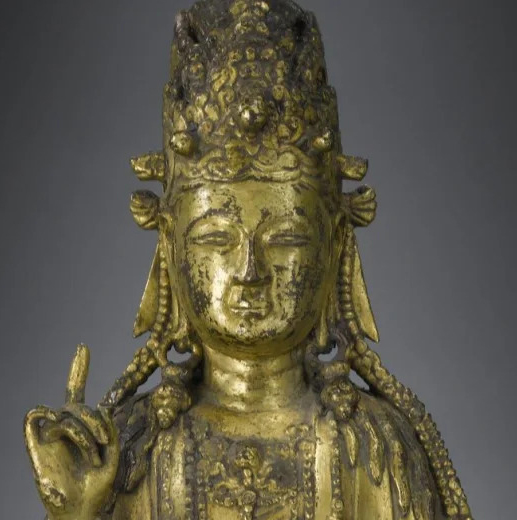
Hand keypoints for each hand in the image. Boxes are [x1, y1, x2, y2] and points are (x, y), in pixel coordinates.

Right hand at [24, 345, 118, 519]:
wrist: (82, 511)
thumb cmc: (98, 485)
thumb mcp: (113, 453)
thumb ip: (110, 429)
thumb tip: (101, 412)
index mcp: (82, 426)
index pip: (77, 391)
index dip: (78, 370)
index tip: (82, 347)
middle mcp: (65, 428)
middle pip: (75, 403)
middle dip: (93, 417)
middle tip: (104, 440)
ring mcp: (50, 438)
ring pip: (62, 413)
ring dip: (81, 428)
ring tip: (93, 450)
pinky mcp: (37, 449)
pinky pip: (33, 421)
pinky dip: (44, 416)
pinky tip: (59, 426)